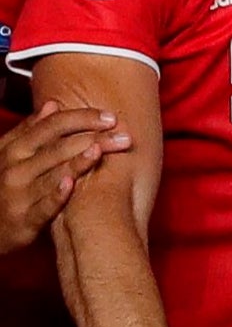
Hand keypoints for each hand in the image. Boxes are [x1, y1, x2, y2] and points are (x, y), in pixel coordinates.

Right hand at [0, 101, 128, 257]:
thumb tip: (53, 104)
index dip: (83, 118)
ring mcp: (19, 196)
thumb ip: (30, 130)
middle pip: (60, 147)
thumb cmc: (3, 184)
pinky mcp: (23, 221)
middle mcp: (15, 170)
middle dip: (94, 139)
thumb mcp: (8, 154)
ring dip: (79, 162)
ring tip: (100, 150)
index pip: (53, 126)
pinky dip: (56, 195)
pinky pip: (43, 207)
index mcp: (14, 149)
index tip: (111, 117)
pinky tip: (71, 184)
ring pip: (54, 174)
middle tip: (124, 137)